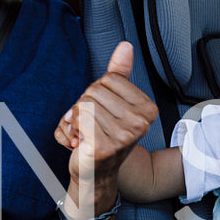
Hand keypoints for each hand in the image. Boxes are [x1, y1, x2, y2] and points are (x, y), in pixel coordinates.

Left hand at [54, 42, 157, 197]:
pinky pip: (79, 119)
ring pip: (85, 104)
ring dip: (77, 118)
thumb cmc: (103, 136)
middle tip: (91, 125)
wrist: (94, 172)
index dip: (97, 92)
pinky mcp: (105, 147)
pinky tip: (81, 141)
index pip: (110, 79)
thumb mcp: (113, 102)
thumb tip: (125, 47)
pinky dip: (72, 128)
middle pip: (95, 90)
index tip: (102, 111)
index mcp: (147, 110)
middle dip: (84, 105)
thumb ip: (120, 73)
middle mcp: (140, 124)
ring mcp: (124, 137)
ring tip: (86, 133)